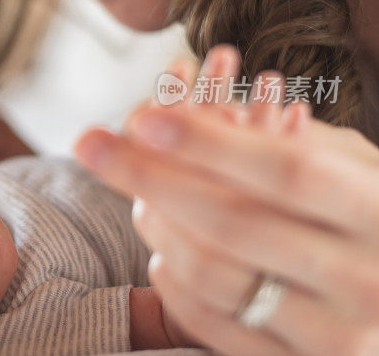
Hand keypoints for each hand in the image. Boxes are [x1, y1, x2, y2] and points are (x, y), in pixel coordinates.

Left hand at [76, 44, 378, 355]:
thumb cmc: (366, 214)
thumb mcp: (352, 167)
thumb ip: (285, 139)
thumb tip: (187, 110)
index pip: (286, 170)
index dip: (209, 143)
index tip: (141, 116)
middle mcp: (364, 277)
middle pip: (234, 222)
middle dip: (150, 176)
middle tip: (91, 142)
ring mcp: (334, 332)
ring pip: (215, 276)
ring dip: (156, 228)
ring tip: (136, 197)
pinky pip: (213, 324)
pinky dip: (172, 283)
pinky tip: (162, 252)